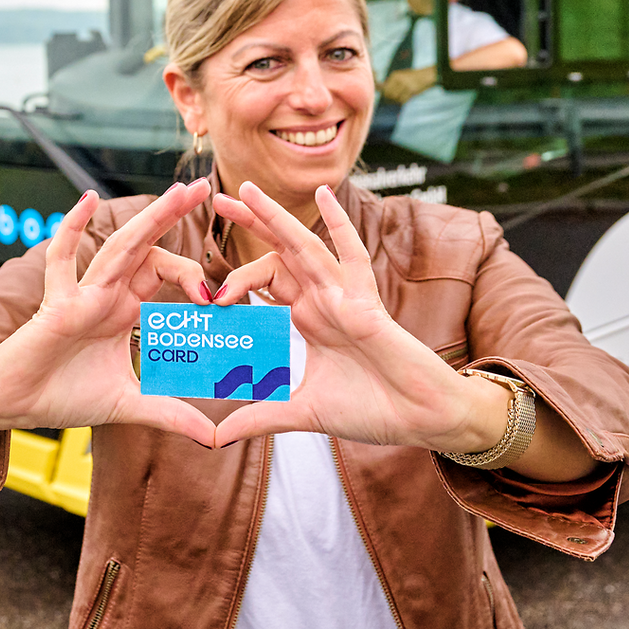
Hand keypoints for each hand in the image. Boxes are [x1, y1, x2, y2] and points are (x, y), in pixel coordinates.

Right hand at [0, 181, 216, 445]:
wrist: (16, 406)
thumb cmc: (63, 395)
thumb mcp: (129, 405)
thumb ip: (171, 414)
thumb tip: (215, 440)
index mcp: (125, 308)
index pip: (166, 273)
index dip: (194, 278)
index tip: (219, 299)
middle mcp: (106, 293)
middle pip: (146, 246)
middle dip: (173, 214)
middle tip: (204, 187)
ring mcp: (82, 294)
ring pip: (119, 247)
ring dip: (149, 218)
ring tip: (177, 193)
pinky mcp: (56, 305)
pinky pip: (60, 261)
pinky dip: (70, 230)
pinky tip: (85, 201)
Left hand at [208, 182, 505, 453]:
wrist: (422, 419)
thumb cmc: (374, 409)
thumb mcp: (304, 414)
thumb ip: (260, 417)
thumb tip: (216, 438)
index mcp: (309, 318)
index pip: (266, 281)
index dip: (235, 281)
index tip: (207, 296)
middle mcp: (323, 299)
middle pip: (279, 252)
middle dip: (250, 225)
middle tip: (216, 200)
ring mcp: (344, 297)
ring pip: (303, 247)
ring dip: (273, 218)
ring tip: (245, 190)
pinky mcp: (366, 303)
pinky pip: (351, 255)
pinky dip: (338, 225)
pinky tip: (323, 194)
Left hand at [380, 65, 436, 103]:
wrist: (425, 76)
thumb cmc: (412, 77)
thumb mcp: (401, 76)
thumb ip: (392, 83)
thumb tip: (382, 90)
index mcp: (395, 76)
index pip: (385, 88)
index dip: (385, 95)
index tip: (386, 98)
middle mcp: (398, 80)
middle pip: (389, 94)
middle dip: (390, 99)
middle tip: (391, 102)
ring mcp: (404, 85)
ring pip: (396, 97)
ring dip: (396, 101)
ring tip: (398, 101)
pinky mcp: (411, 90)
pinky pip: (403, 99)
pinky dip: (402, 102)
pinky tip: (404, 100)